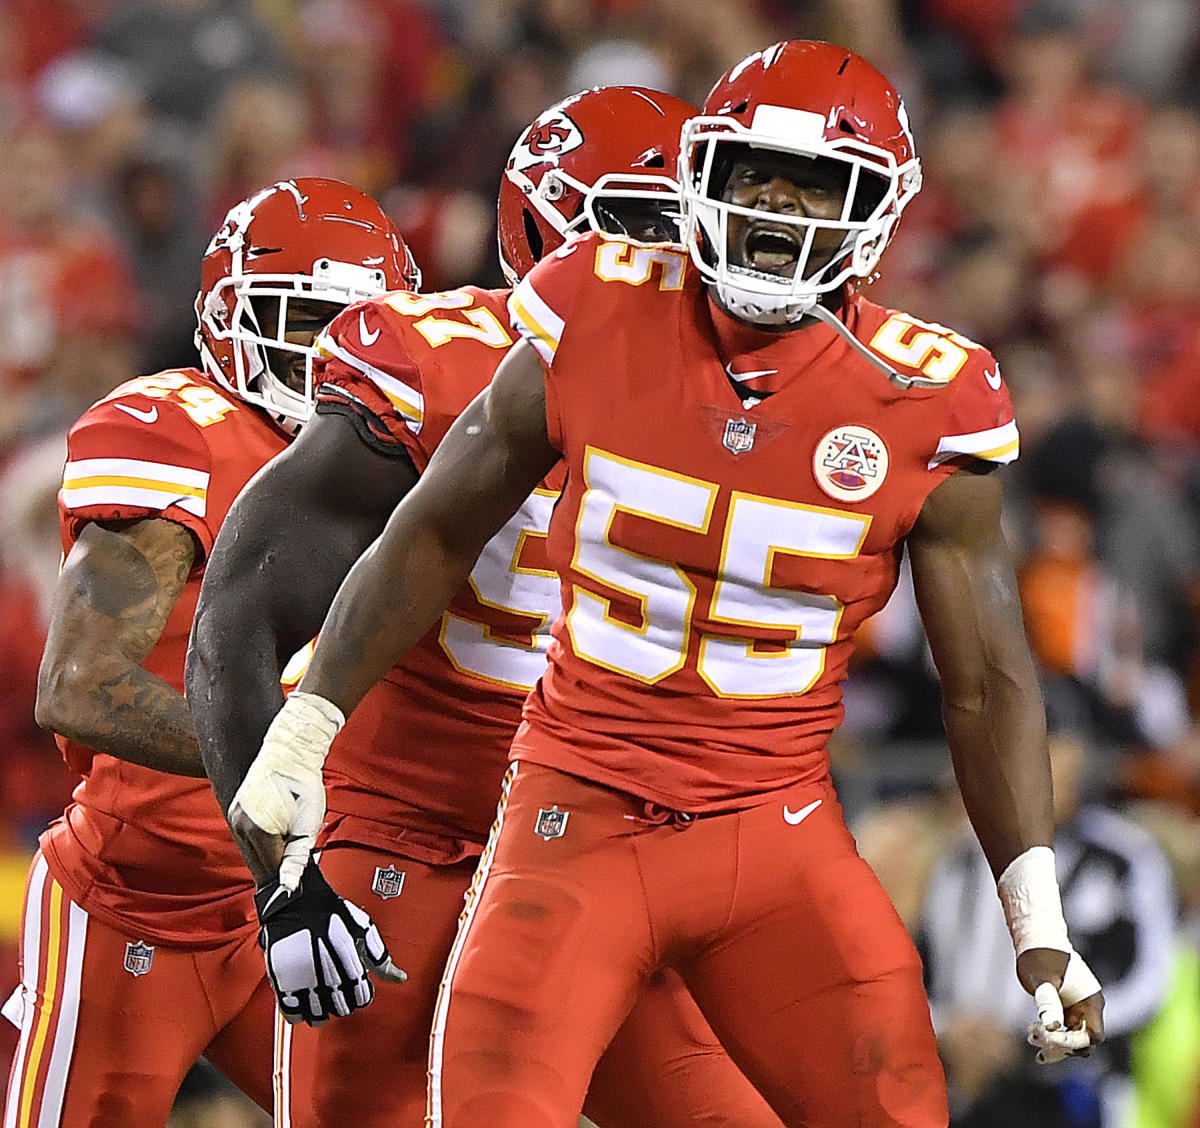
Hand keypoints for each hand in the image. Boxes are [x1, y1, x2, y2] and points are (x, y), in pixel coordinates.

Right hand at [230, 692, 343, 890]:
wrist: (290, 754)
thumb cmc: (303, 785)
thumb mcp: (308, 825)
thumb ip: (297, 858)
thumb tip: (288, 885)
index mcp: (259, 828)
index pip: (269, 867)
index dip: (286, 872)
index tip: (297, 873)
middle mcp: (240, 824)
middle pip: (257, 862)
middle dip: (276, 863)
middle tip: (294, 854)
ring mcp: (235, 816)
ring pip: (251, 851)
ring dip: (268, 851)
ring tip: (286, 837)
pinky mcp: (234, 811)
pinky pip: (246, 838)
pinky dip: (260, 841)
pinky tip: (274, 832)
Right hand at [254, 859, 405, 1025]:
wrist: (296, 899)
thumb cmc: (330, 912)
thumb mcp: (363, 928)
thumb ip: (381, 958)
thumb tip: (400, 978)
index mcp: (350, 963)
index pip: (362, 998)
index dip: (362, 994)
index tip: (358, 986)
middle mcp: (327, 976)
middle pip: (342, 1010)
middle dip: (345, 1002)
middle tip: (340, 989)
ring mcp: (302, 981)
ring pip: (317, 1017)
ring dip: (323, 1012)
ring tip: (323, 998)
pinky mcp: (281, 983)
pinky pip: (291, 1015)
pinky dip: (299, 1014)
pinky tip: (304, 1002)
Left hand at [1017, 947, 1104, 1063]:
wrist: (1036, 939)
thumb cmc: (1040, 955)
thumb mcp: (1043, 979)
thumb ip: (1049, 1003)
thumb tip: (1053, 1027)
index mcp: (1091, 1000)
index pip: (1092, 1035)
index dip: (1073, 1042)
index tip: (1048, 1037)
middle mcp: (1088, 1008)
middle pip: (1083, 1041)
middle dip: (1061, 1046)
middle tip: (1035, 1040)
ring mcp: (1078, 1009)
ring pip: (1072, 1038)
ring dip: (1054, 1043)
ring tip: (1031, 1038)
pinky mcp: (1067, 1009)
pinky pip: (1064, 1030)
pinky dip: (1051, 1036)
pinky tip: (1034, 1037)